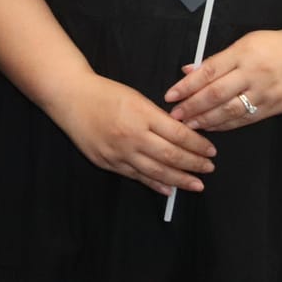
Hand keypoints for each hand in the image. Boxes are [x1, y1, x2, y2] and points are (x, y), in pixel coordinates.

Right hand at [51, 73, 216, 195]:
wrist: (70, 97)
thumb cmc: (104, 92)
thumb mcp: (136, 97)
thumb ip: (157, 117)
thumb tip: (181, 135)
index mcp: (141, 114)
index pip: (178, 134)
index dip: (198, 145)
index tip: (211, 150)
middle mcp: (131, 135)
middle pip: (171, 155)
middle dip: (194, 164)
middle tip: (209, 168)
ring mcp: (119, 152)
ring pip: (156, 171)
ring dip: (179, 180)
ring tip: (196, 184)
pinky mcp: (107, 162)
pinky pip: (136, 176)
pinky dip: (154, 184)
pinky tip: (168, 189)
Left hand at [164, 29, 281, 131]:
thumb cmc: (275, 46)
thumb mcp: (244, 42)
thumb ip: (217, 59)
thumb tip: (189, 71)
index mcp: (243, 53)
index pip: (208, 71)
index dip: (187, 85)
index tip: (171, 95)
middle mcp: (253, 74)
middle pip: (216, 94)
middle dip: (192, 106)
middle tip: (175, 114)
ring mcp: (264, 92)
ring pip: (230, 111)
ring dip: (206, 120)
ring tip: (189, 124)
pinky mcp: (273, 107)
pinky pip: (245, 119)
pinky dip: (225, 125)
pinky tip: (211, 127)